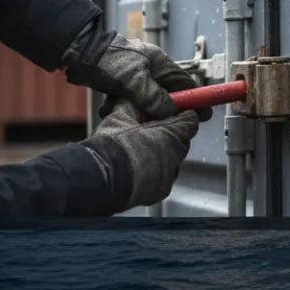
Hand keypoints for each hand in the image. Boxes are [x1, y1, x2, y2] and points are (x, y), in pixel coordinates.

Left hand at [63, 26, 209, 121]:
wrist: (80, 51)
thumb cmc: (107, 60)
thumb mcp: (132, 80)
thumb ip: (153, 96)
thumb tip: (170, 111)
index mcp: (160, 62)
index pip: (186, 82)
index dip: (196, 98)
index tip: (202, 114)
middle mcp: (152, 69)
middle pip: (168, 94)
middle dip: (165, 110)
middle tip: (165, 125)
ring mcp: (138, 76)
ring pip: (149, 100)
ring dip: (142, 111)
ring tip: (132, 116)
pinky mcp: (124, 83)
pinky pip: (133, 101)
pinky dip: (128, 108)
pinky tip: (117, 111)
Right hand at [82, 100, 201, 210]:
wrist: (99, 179)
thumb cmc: (111, 146)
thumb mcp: (120, 116)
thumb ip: (133, 105)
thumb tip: (135, 97)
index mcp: (170, 135)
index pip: (190, 121)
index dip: (183, 115)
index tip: (176, 112)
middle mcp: (174, 156)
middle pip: (182, 141)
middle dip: (171, 135)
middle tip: (153, 131)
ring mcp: (168, 175)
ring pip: (173, 160)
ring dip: (164, 154)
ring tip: (142, 151)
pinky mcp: (160, 192)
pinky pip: (164, 177)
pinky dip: (156, 172)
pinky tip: (139, 168)